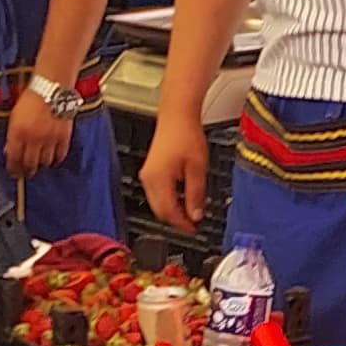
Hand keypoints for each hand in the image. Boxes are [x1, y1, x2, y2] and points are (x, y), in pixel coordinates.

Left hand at [4, 86, 73, 175]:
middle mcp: (33, 138)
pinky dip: (56, 159)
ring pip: (45, 162)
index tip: (13, 172)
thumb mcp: (14, 116)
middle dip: (27, 171)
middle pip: (30, 164)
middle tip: (26, 173)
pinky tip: (53, 159)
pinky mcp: (63, 137)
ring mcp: (49, 139)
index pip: (14, 159)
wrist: (51, 88)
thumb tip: (9, 150)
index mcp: (18, 132)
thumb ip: (12, 135)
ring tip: (39, 165)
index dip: (13, 169)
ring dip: (41, 165)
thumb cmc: (32, 97)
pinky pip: (60, 155)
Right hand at [143, 113, 209, 233]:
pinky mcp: (150, 171)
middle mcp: (148, 179)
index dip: (182, 224)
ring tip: (191, 212)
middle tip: (194, 224)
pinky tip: (182, 198)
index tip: (195, 229)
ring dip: (173, 210)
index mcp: (158, 180)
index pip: (168, 212)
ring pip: (158, 204)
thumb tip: (195, 215)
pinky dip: (169, 200)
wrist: (177, 116)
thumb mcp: (198, 169)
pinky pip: (157, 193)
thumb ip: (196, 195)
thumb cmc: (186, 135)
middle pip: (160, 211)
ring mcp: (147, 175)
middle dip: (177, 220)